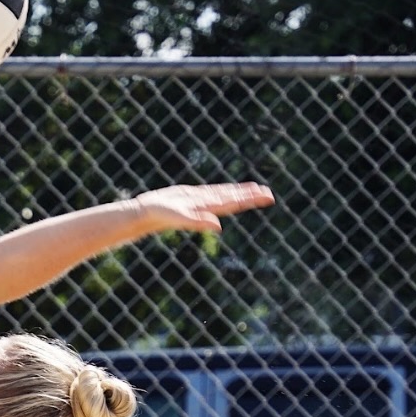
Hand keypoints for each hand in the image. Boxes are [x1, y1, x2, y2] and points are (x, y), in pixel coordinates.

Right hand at [133, 182, 273, 235]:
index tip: (266, 196)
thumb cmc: (161, 216)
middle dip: (251, 196)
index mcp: (209, 208)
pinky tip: (230, 190)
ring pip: (225, 194)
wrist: (145, 214)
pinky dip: (224, 190)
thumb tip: (218, 226)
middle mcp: (208, 205)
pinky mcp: (192, 195)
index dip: (251, 198)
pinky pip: (213, 192)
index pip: (235, 201)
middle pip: (234, 198)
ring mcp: (200, 200)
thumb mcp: (182, 218)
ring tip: (256, 190)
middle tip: (269, 194)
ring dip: (240, 192)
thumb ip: (199, 222)